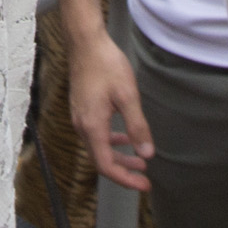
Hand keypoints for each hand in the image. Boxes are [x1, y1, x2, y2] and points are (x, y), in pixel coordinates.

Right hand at [65, 14, 154, 189]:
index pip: (106, 166)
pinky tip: (124, 136)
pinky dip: (111, 141)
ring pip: (99, 147)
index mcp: (92, 126)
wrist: (85, 43)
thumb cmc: (105, 65)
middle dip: (124, 171)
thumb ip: (137, 127)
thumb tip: (146, 154)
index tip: (143, 184)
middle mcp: (83, 126)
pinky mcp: (83, 109)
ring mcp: (80, 117)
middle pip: (101, 160)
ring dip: (119, 156)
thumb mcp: (127, 96)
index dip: (125, 179)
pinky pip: (96, 134)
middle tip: (145, 178)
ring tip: (140, 160)